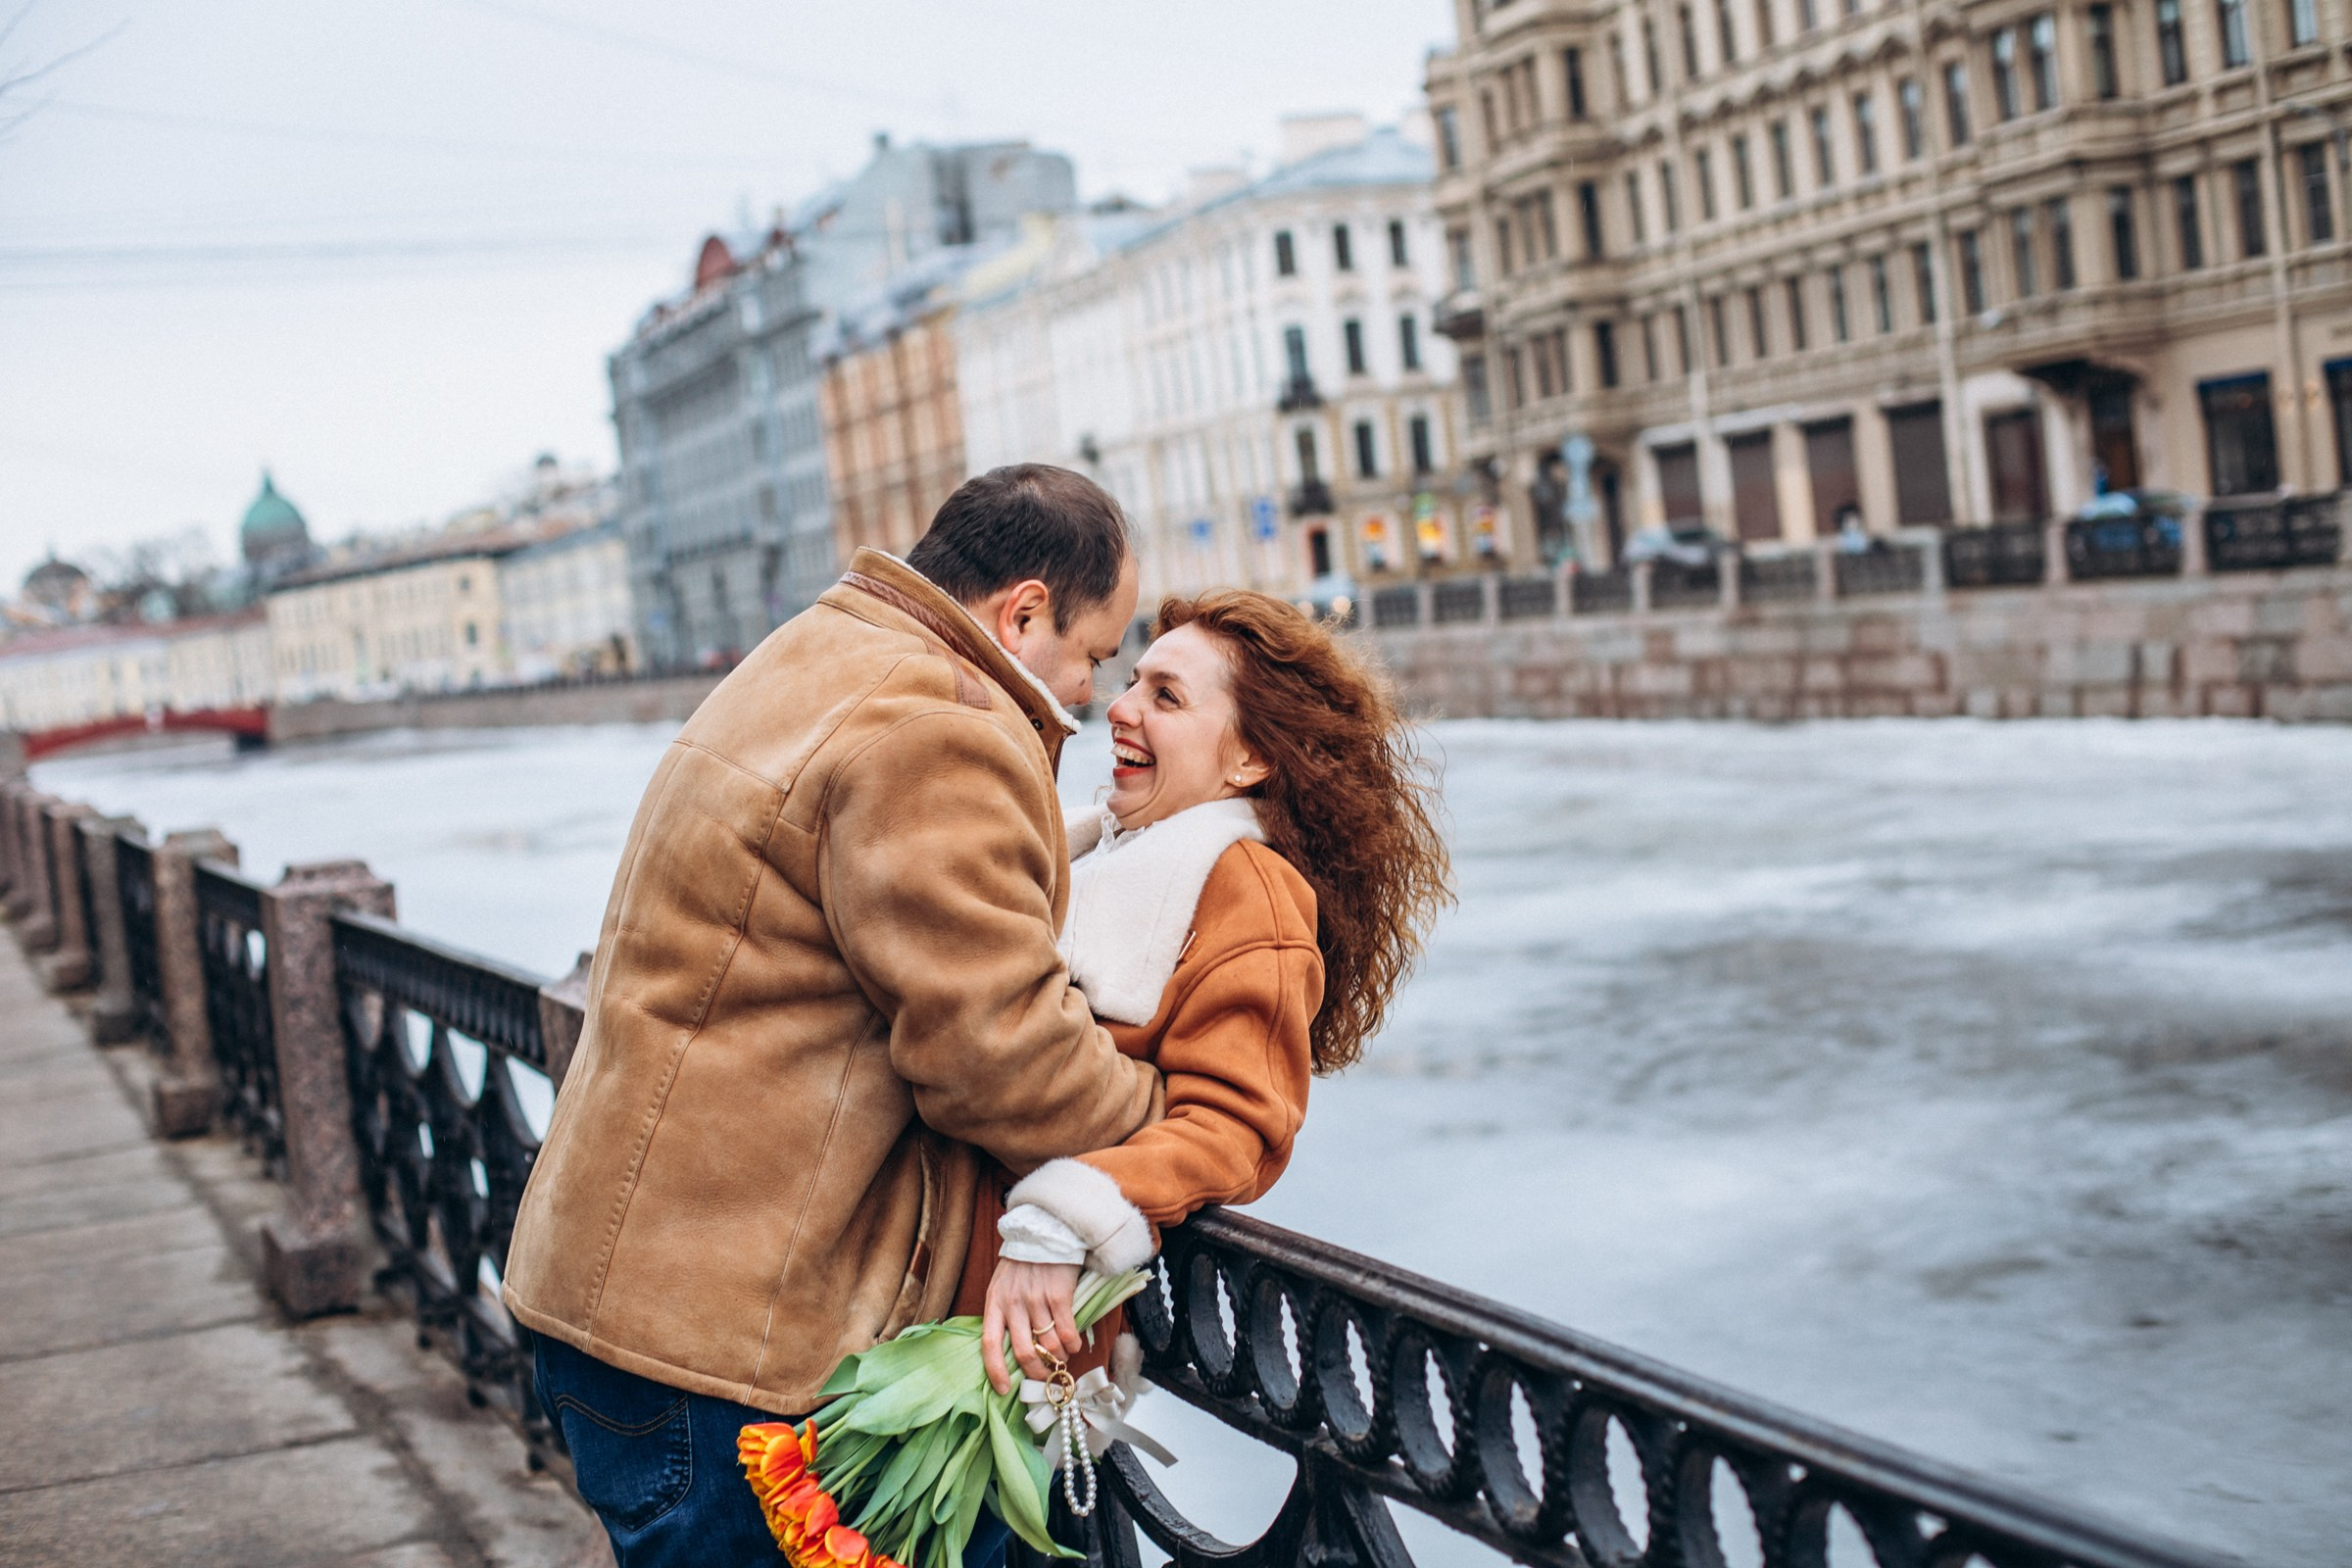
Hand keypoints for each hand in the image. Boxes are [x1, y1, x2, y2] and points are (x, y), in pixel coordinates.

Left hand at [981, 1259, 1081, 1395]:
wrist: (1045, 1231)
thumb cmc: (1024, 1262)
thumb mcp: (1003, 1284)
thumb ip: (1005, 1312)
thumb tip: (1015, 1349)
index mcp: (994, 1301)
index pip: (989, 1344)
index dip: (996, 1371)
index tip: (1004, 1389)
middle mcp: (1013, 1303)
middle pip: (1024, 1352)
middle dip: (1037, 1372)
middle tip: (1046, 1377)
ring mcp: (1036, 1299)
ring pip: (1049, 1346)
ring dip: (1059, 1358)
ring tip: (1063, 1357)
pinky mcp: (1058, 1295)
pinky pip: (1067, 1332)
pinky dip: (1073, 1344)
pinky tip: (1075, 1344)